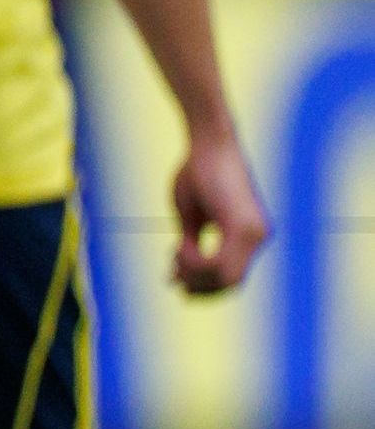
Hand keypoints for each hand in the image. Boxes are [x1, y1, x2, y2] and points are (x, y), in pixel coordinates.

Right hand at [167, 126, 268, 294]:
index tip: (174, 280)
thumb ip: (192, 243)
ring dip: (194, 274)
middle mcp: (258, 237)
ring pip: (226, 278)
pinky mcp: (243, 227)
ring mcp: (254, 234)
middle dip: (198, 286)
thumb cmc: (197, 172)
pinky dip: (195, 262)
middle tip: (171, 278)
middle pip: (229, 284)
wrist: (210, 142)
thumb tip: (177, 276)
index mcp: (249, 234)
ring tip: (173, 255)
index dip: (202, 285)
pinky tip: (179, 248)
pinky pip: (220, 264)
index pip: (231, 277)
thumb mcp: (191, 216)